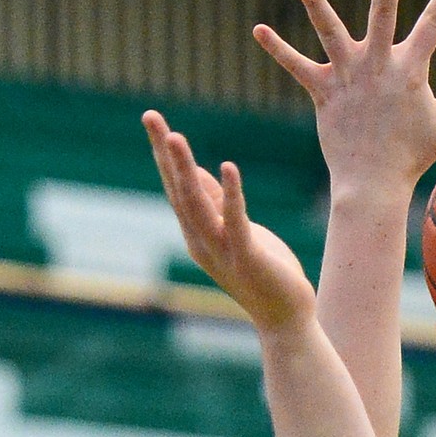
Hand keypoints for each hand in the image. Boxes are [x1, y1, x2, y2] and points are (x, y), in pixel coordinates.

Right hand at [143, 111, 315, 333]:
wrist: (285, 319)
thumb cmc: (263, 272)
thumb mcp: (236, 230)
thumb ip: (216, 204)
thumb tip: (198, 171)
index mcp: (197, 234)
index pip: (175, 187)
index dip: (162, 155)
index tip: (152, 119)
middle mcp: (201, 242)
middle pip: (178, 191)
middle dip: (164, 154)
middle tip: (150, 117)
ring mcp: (222, 251)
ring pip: (197, 205)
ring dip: (185, 170)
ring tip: (174, 137)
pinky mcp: (247, 257)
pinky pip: (236, 221)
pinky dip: (231, 194)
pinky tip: (228, 167)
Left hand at [254, 0, 435, 197]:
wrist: (372, 186)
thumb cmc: (412, 157)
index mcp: (410, 69)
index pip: (434, 24)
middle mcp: (378, 66)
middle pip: (383, 11)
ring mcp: (349, 77)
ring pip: (331, 32)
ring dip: (316, 5)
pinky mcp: (323, 92)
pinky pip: (297, 67)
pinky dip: (278, 49)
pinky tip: (258, 30)